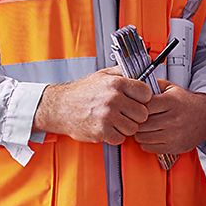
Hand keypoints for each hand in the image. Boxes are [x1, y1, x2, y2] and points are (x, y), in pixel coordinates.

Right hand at [35, 68, 151, 144]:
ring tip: (115, 120)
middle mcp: (113, 98)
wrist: (59, 107)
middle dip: (135, 115)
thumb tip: (143, 67)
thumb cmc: (81, 92)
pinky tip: (108, 128)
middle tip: (125, 113)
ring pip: (133, 128)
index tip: (136, 101)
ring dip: (125, 127)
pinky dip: (115, 136)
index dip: (143, 99)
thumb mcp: (102, 75)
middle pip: (143, 113)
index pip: (146, 93)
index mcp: (116, 83)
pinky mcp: (101, 131)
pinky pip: (120, 138)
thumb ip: (123, 72)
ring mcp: (107, 116)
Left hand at [135, 82, 205, 155]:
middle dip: (135, 121)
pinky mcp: (174, 147)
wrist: (205, 117)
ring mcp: (174, 135)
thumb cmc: (185, 103)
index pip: (144, 106)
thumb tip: (135, 85)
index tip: (135, 107)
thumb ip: (154, 85)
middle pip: (141, 123)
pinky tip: (150, 136)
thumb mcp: (171, 88)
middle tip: (135, 119)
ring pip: (143, 137)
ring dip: (139, 133)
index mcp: (171, 102)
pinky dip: (145, 142)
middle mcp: (173, 119)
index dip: (136, 107)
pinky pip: (149, 148)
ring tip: (143, 127)